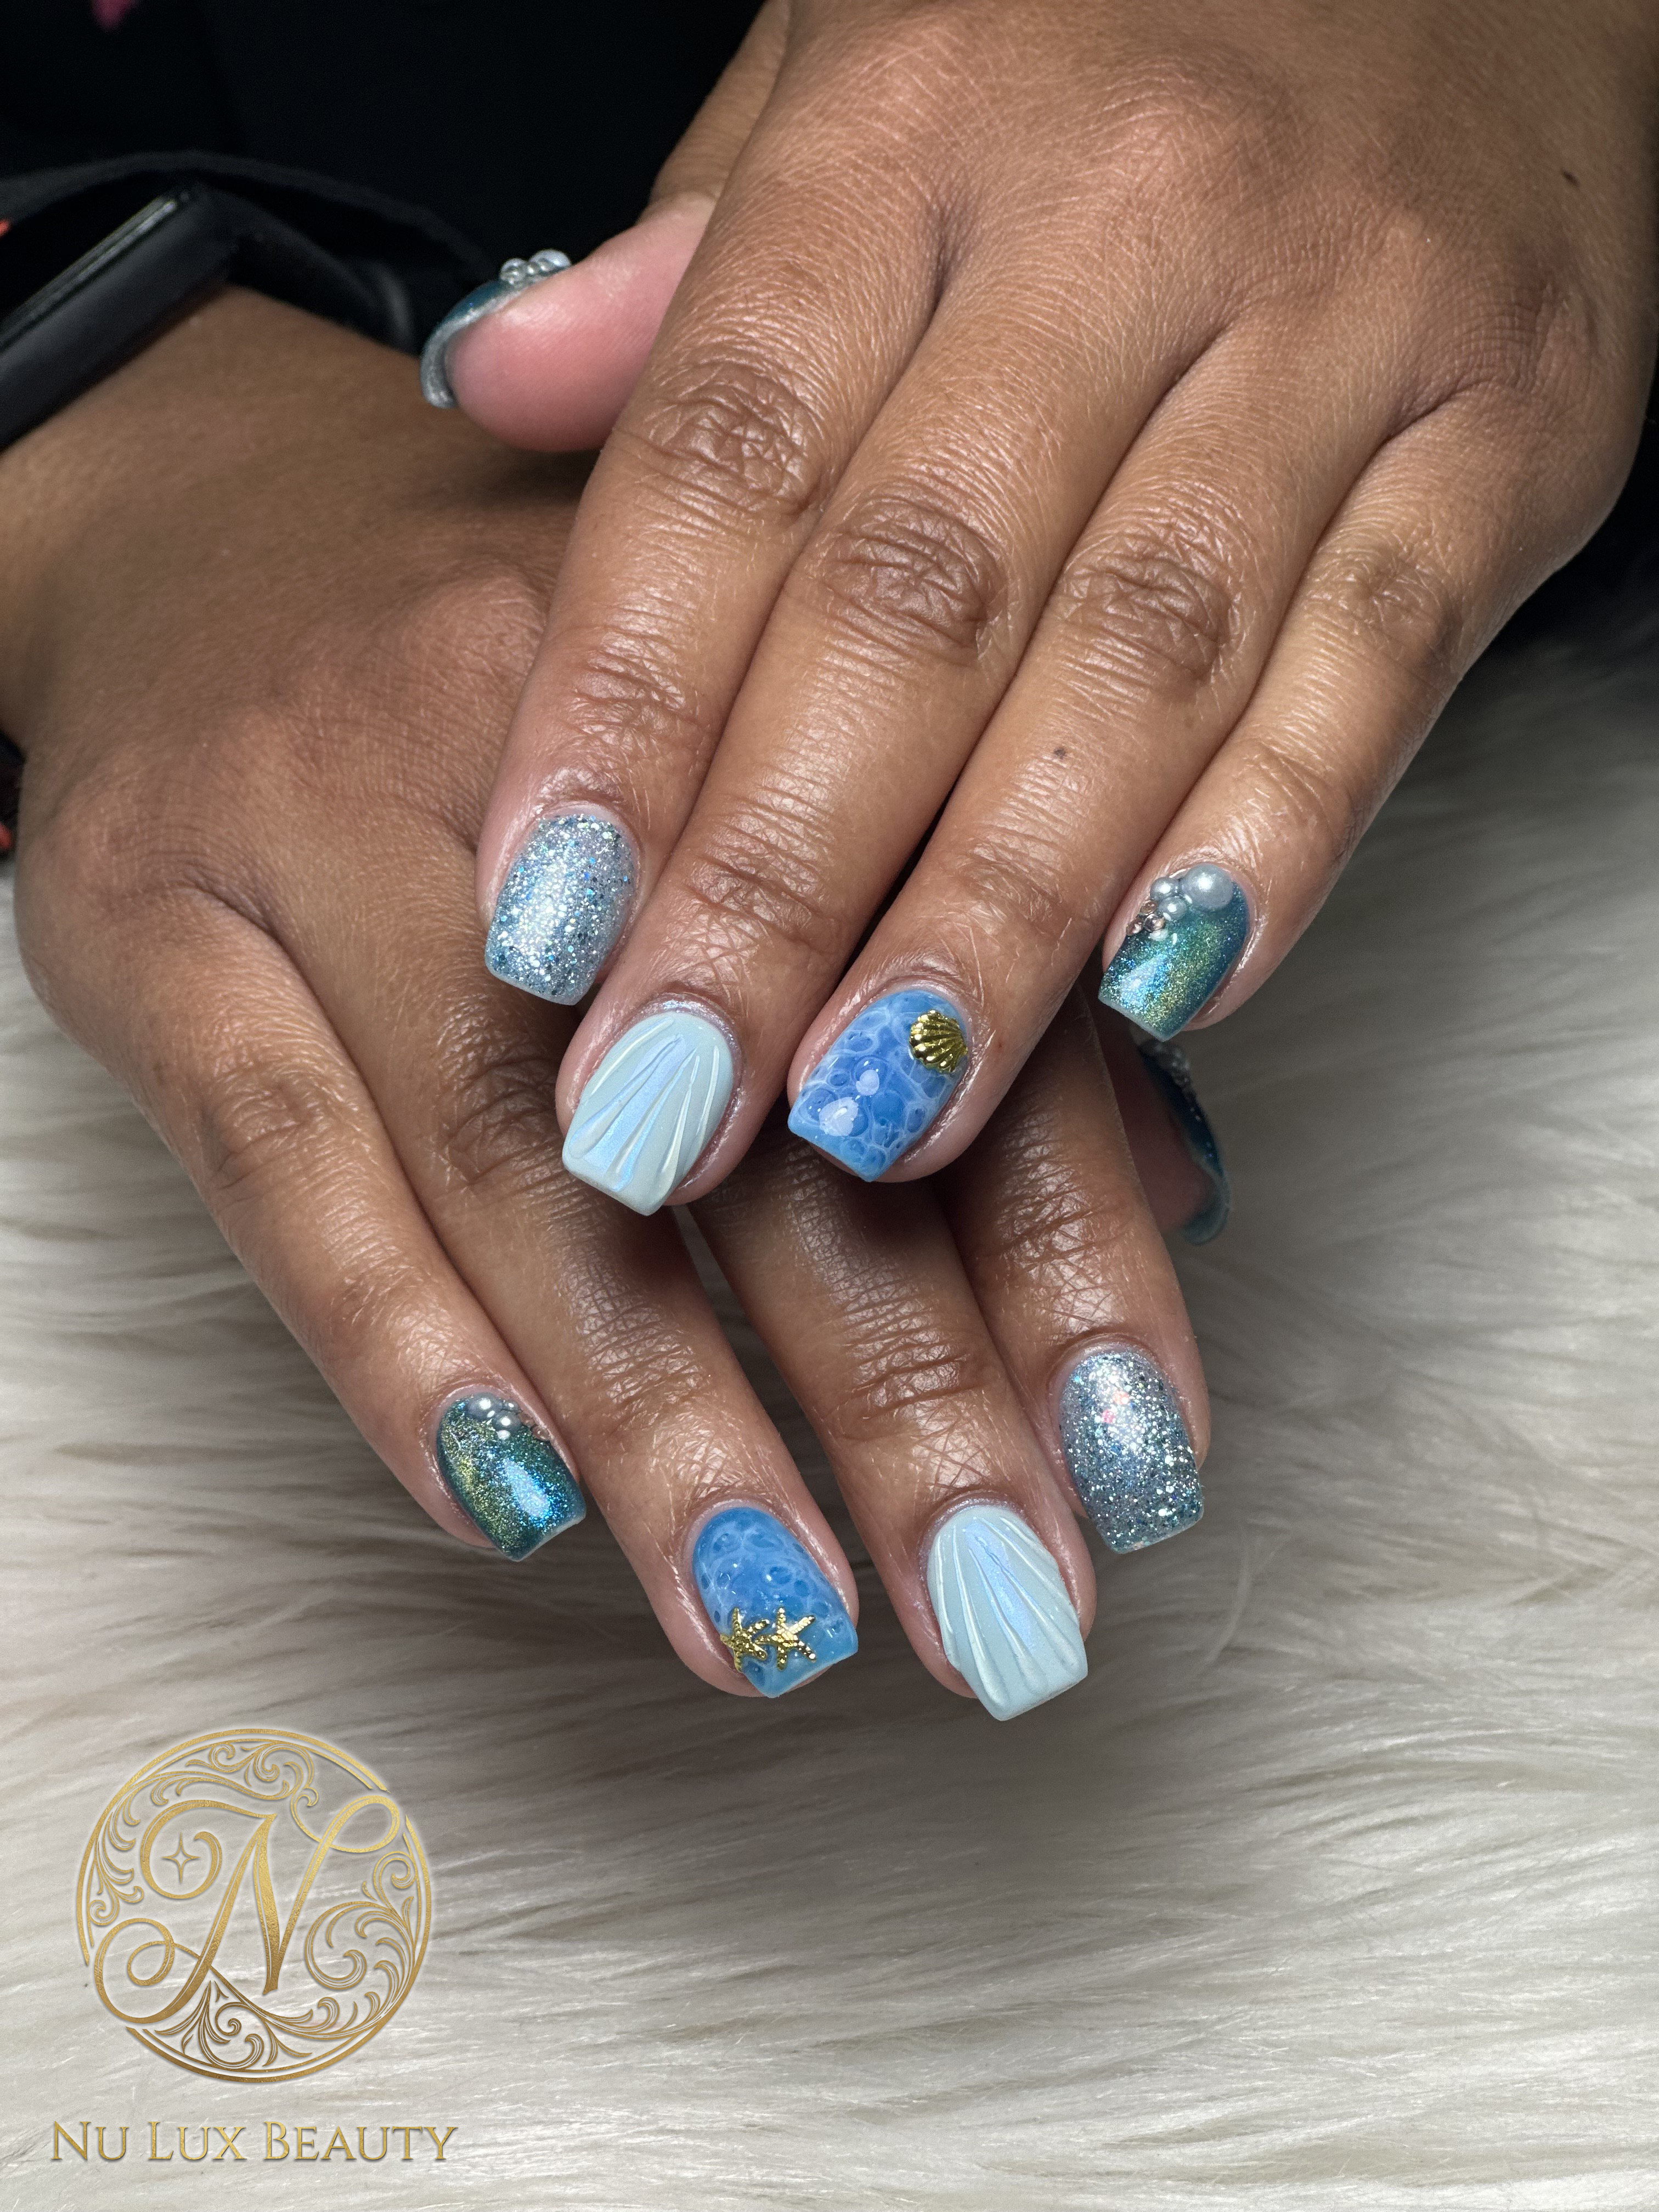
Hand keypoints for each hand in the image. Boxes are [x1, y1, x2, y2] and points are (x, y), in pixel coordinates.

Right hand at [0, 289, 1220, 1719]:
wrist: (211, 536)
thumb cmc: (555, 693)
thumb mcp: (777, 759)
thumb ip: (970, 965)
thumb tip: (1178, 1193)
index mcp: (772, 682)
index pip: (949, 1005)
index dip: (1064, 1251)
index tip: (1140, 1475)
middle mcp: (561, 749)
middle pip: (748, 1101)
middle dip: (897, 1389)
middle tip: (1003, 1614)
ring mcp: (325, 826)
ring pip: (512, 1159)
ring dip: (662, 1417)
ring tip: (780, 1627)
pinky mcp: (149, 921)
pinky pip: (275, 1162)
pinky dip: (398, 1347)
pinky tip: (511, 1512)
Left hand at [444, 0, 1656, 1213]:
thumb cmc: (1124, 28)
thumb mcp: (873, 65)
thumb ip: (702, 265)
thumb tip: (495, 383)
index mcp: (919, 125)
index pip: (729, 458)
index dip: (624, 710)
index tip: (541, 929)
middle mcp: (1128, 217)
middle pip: (918, 605)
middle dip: (779, 885)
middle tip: (668, 1100)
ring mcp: (1345, 324)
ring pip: (1140, 670)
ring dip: (994, 919)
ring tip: (872, 1114)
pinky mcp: (1515, 428)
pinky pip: (1378, 669)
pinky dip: (1268, 845)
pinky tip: (1155, 1004)